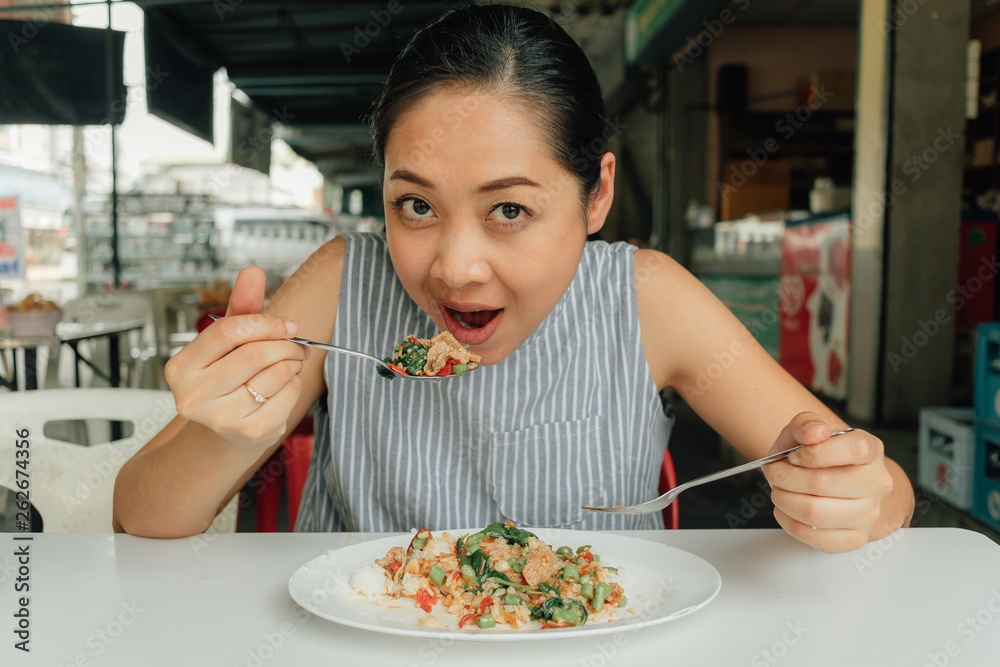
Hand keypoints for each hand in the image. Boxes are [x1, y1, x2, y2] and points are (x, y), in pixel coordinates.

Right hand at [164, 266, 308, 453]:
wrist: (228, 429)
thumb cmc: (229, 376)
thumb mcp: (230, 340)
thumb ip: (241, 305)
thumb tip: (253, 272)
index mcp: (181, 367)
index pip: (228, 332)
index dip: (265, 323)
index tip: (287, 325)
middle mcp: (193, 395)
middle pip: (255, 354)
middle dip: (285, 345)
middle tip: (297, 344)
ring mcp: (220, 418)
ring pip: (274, 375)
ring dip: (293, 364)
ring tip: (290, 362)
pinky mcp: (249, 433)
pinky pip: (286, 396)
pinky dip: (293, 385)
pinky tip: (283, 386)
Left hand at [762, 412, 893, 553]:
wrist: (828, 482)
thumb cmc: (817, 456)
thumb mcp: (806, 430)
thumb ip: (806, 423)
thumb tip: (815, 431)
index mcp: (870, 450)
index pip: (854, 449)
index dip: (814, 453)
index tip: (794, 455)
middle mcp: (876, 483)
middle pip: (824, 483)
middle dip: (787, 477)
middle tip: (776, 473)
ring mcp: (868, 514)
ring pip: (815, 513)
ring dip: (784, 500)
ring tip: (780, 490)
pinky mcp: (854, 538)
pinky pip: (814, 537)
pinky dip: (788, 522)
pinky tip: (787, 509)